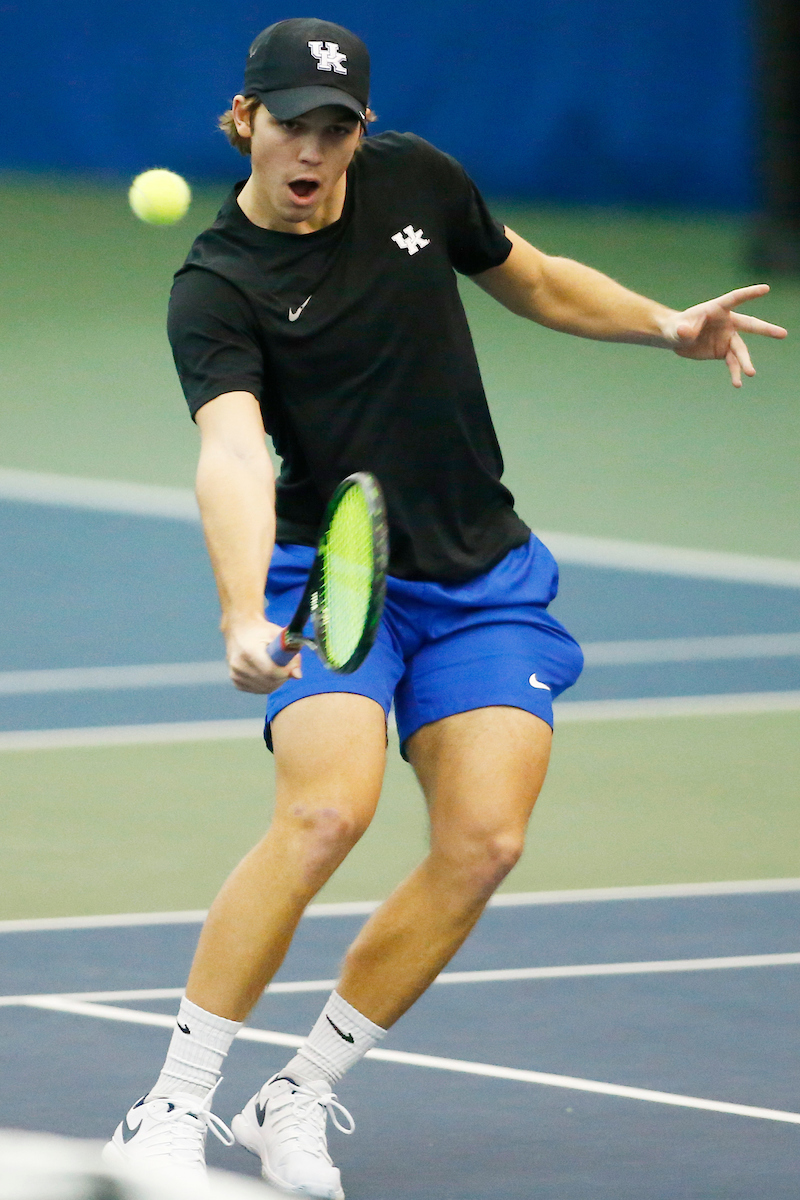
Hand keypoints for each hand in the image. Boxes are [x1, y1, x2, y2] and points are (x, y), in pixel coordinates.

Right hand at [223, 615, 300, 694]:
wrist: (239, 630)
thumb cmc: (260, 630)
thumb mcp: (277, 634)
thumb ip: (290, 653)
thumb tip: (298, 676)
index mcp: (249, 651)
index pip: (271, 671)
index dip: (286, 671)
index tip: (292, 664)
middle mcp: (239, 666)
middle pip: (270, 681)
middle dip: (284, 675)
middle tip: (289, 664)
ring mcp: (236, 675)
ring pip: (266, 688)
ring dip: (277, 680)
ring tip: (278, 665)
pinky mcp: (236, 682)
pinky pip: (259, 690)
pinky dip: (268, 684)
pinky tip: (268, 672)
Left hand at [668, 284, 786, 387]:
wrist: (676, 338)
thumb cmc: (676, 327)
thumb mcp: (677, 328)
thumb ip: (683, 329)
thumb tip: (685, 332)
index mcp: (717, 309)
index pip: (735, 299)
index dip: (750, 294)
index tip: (766, 289)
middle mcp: (727, 322)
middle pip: (750, 325)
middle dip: (766, 330)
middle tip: (783, 334)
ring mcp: (727, 337)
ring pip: (741, 350)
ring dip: (745, 362)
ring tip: (750, 373)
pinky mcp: (723, 351)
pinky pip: (732, 363)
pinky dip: (735, 372)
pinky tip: (737, 383)